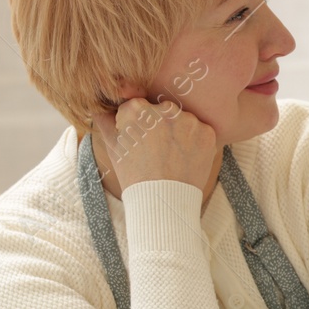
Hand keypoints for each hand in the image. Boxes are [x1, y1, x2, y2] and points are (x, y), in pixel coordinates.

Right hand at [91, 93, 218, 195]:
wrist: (163, 202)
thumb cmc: (134, 175)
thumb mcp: (113, 147)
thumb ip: (105, 120)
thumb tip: (100, 106)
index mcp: (137, 109)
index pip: (139, 106)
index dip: (138, 125)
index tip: (140, 142)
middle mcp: (164, 109)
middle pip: (163, 111)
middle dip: (161, 126)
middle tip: (157, 151)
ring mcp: (188, 120)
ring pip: (183, 120)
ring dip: (180, 133)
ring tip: (172, 157)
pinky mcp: (207, 133)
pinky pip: (201, 131)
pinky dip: (196, 143)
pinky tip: (185, 159)